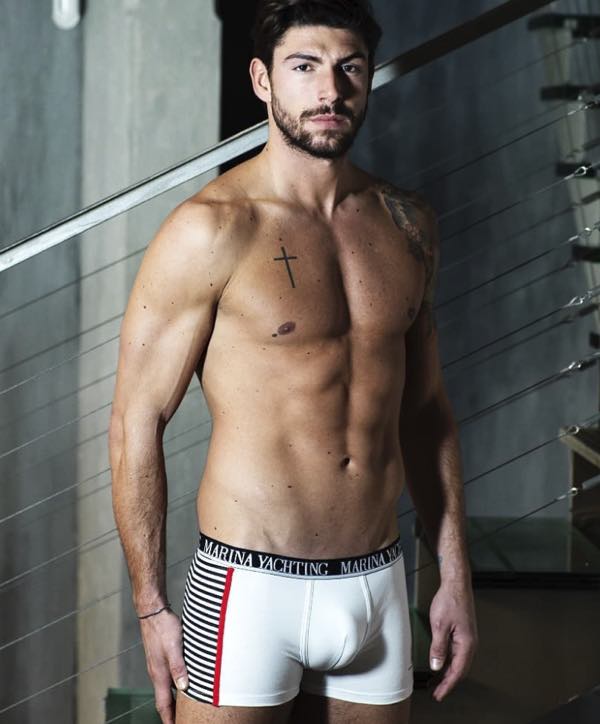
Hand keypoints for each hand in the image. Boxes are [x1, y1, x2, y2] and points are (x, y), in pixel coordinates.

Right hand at [139, 609, 188, 723]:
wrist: (152, 611)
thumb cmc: (163, 627)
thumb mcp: (174, 647)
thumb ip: (178, 667)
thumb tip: (183, 688)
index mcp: (159, 674)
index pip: (164, 704)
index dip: (169, 719)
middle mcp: (157, 673)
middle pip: (164, 700)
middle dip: (171, 713)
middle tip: (181, 722)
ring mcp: (157, 665)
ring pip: (166, 688)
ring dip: (173, 700)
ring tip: (183, 709)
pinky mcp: (160, 657)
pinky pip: (168, 677)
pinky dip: (174, 686)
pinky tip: (182, 683)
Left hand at [428, 578, 477, 701]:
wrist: (457, 584)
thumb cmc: (450, 600)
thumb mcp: (439, 625)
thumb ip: (438, 647)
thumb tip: (437, 666)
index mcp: (466, 644)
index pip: (457, 672)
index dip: (447, 685)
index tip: (439, 694)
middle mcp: (470, 644)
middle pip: (460, 670)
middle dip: (449, 682)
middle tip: (437, 692)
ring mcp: (468, 638)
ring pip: (459, 662)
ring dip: (449, 673)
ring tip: (438, 681)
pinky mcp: (464, 633)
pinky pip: (458, 653)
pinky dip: (450, 661)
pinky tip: (443, 663)